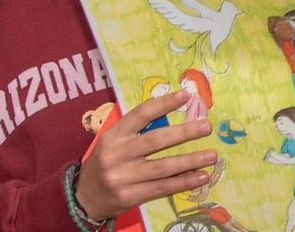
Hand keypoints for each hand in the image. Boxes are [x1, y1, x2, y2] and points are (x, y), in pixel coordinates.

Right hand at [73, 89, 216, 221]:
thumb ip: (137, 130)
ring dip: (190, 160)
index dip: (163, 103)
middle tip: (206, 126)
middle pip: (156, 140)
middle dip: (184, 132)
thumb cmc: (106, 163)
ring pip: (162, 167)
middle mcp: (116, 155)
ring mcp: (121, 177)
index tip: (186, 95)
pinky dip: (183, 182)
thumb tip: (174, 114)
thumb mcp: (114, 142)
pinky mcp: (128, 197)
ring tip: (211, 156)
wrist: (83, 198)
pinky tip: (200, 176)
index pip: (141, 114)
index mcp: (113, 135)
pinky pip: (161, 188)